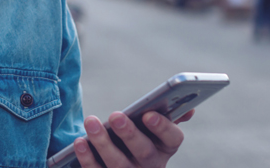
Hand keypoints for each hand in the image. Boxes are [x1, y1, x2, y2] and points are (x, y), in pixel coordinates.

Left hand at [73, 110, 194, 167]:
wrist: (123, 167)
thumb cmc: (138, 138)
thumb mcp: (154, 130)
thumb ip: (169, 116)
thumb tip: (189, 108)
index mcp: (166, 147)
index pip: (173, 139)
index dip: (162, 127)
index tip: (148, 114)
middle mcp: (152, 166)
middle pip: (144, 152)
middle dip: (129, 134)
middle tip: (115, 115)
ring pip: (118, 165)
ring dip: (103, 143)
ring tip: (90, 122)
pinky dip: (88, 159)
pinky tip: (80, 142)